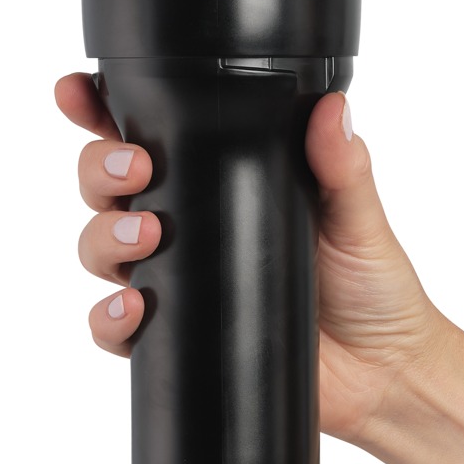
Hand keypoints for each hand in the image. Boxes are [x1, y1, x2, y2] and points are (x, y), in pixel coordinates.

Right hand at [55, 72, 443, 448]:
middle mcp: (191, 228)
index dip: (104, 111)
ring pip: (102, 248)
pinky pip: (117, 327)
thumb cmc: (372, 288)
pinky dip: (110, 316)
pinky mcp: (176, 336)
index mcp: (223, 183)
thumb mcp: (358, 218)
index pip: (153, 137)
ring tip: (145, 236)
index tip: (81, 91)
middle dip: (100, 169)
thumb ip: (343, 166)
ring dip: (104, 236)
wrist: (382, 372)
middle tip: (134, 169)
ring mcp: (179, 282)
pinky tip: (133, 305)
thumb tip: (331, 109)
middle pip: (110, 188)